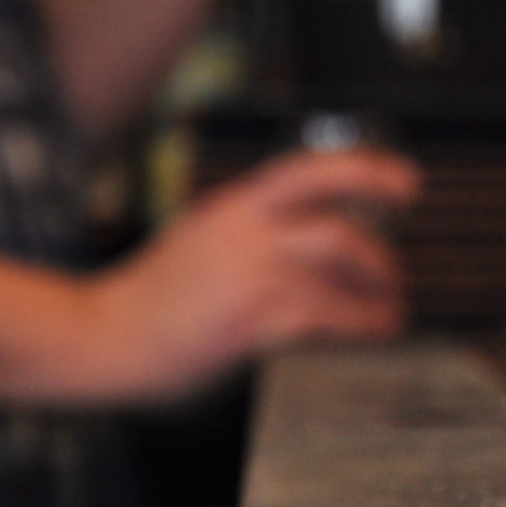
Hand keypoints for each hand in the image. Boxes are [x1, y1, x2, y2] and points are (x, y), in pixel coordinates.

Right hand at [87, 149, 420, 401]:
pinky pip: (323, 315)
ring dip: (376, 291)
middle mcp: (245, 232)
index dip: (365, 170)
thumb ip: (250, 229)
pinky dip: (358, 322)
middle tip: (398, 274)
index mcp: (234, 206)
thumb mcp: (200, 237)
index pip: (310, 170)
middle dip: (381, 252)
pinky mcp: (248, 321)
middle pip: (336, 222)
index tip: (406, 181)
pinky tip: (371, 331)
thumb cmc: (151, 297)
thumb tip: (306, 233)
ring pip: (337, 268)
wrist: (99, 336)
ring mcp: (248, 275)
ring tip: (391, 310)